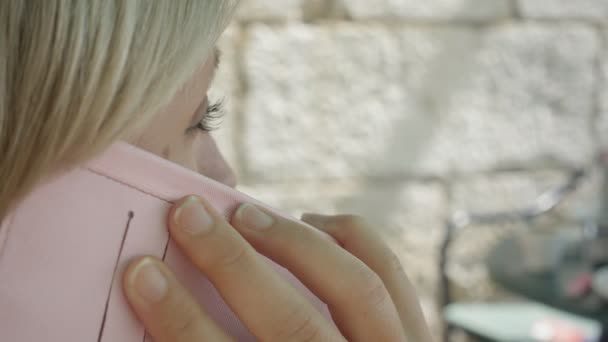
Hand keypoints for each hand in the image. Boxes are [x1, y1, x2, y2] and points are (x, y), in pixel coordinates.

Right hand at [122, 195, 431, 341]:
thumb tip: (167, 322)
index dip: (181, 320)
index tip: (141, 273)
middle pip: (293, 322)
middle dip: (232, 263)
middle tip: (187, 214)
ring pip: (353, 287)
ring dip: (292, 242)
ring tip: (245, 213)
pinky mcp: (422, 339)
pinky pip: (392, 274)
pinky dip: (352, 237)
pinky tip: (313, 221)